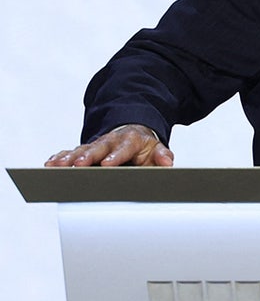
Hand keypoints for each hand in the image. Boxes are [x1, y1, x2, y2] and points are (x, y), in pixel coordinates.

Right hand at [44, 124, 173, 166]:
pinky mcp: (85, 150)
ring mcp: (96, 145)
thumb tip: (167, 163)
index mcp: (130, 141)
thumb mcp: (156, 149)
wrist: (133, 134)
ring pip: (81, 150)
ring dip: (69, 158)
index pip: (123, 148)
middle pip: (98, 148)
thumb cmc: (143, 147)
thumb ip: (162, 156)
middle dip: (88, 156)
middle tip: (78, 165)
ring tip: (57, 166)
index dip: (115, 156)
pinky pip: (71, 152)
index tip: (107, 164)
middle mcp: (110, 141)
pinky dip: (61, 157)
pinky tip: (51, 164)